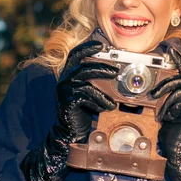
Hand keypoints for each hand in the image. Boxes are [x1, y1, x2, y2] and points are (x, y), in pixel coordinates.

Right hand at [20, 40, 117, 180]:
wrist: (69, 136)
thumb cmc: (82, 116)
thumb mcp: (90, 96)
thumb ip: (97, 83)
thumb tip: (117, 74)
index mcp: (68, 75)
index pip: (75, 54)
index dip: (87, 47)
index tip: (101, 44)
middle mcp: (63, 80)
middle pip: (83, 66)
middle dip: (102, 66)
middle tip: (116, 70)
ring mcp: (63, 91)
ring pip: (86, 81)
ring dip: (103, 87)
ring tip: (114, 96)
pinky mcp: (67, 102)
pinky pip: (86, 95)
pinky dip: (99, 101)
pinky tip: (108, 107)